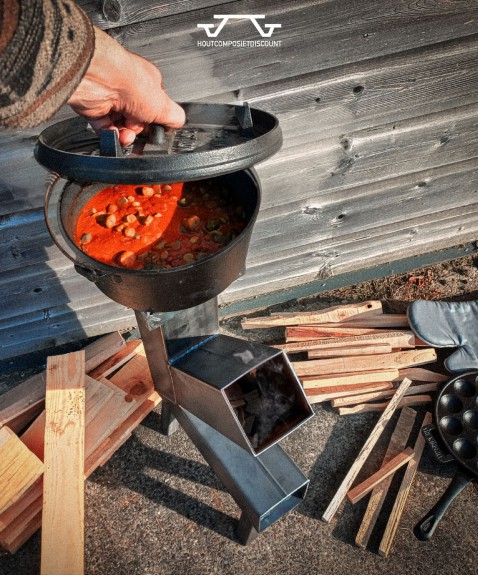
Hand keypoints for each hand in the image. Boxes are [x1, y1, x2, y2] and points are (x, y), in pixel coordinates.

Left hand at [68, 27, 184, 145]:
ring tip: (126, 134)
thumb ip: (174, 116)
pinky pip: (105, 129)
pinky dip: (111, 135)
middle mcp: (129, 91)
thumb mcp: (163, 105)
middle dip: (139, 130)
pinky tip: (115, 134)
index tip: (155, 130)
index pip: (155, 109)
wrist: (98, 78)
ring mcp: (111, 99)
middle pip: (138, 122)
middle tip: (138, 128)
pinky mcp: (95, 108)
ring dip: (125, 135)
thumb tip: (178, 123)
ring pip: (122, 127)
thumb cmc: (128, 81)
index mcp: (148, 85)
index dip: (155, 122)